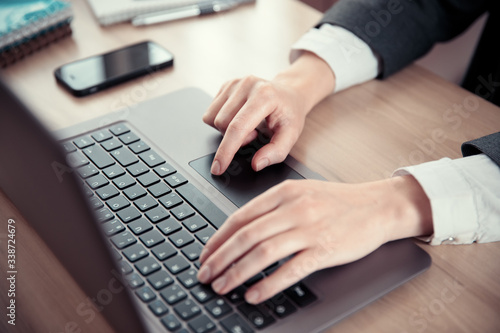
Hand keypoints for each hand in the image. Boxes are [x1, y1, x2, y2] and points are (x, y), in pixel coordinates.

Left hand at [197, 176, 431, 303]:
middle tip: (205, 274)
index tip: (206, 254)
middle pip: (246, 236)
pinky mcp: (325, 250)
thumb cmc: (338, 201)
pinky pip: (290, 270)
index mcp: (284, 193)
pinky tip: (254, 294)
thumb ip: (272, 208)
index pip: (241, 217)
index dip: (218, 238)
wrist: (377, 205)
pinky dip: (268, 284)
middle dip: (220, 258)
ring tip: (222, 286)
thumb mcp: (301, 193)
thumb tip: (240, 230)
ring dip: (237, 272)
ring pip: (263, 253)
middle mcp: (294, 209)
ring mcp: (310, 229)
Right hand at [203, 75, 308, 174]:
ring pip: (213, 119)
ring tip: (248, 125)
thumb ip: (276, 152)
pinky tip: (239, 118)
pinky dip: (223, 122)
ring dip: (228, 130)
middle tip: (254, 134)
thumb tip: (256, 164)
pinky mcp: (226, 85)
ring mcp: (235, 83)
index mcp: (265, 95)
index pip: (237, 127)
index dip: (226, 151)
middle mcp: (247, 85)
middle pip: (222, 124)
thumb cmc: (289, 113)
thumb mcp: (291, 135)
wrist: (289, 92)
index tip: (218, 168)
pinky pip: (211, 112)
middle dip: (234, 138)